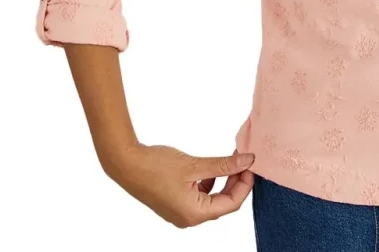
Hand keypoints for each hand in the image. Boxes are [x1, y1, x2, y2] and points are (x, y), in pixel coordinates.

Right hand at [103, 143, 255, 226]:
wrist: (127, 165)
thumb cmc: (157, 166)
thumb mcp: (195, 165)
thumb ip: (223, 165)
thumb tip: (248, 161)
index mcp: (195, 213)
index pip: (232, 204)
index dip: (245, 184)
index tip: (251, 164)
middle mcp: (189, 218)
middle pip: (224, 203)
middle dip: (236, 181)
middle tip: (243, 160)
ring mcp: (181, 213)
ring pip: (213, 200)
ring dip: (224, 181)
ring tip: (230, 161)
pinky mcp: (176, 204)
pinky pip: (201, 197)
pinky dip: (210, 183)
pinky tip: (211, 169)